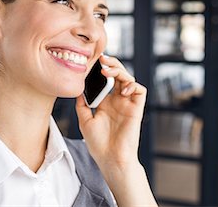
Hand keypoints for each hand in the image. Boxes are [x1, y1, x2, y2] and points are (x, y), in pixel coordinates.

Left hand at [75, 55, 146, 169]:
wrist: (110, 159)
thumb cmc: (98, 144)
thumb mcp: (84, 120)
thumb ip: (82, 104)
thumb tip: (78, 88)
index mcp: (107, 102)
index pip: (107, 79)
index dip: (102, 69)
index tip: (92, 61)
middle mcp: (118, 100)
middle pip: (119, 75)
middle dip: (111, 64)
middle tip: (101, 59)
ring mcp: (128, 103)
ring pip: (129, 78)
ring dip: (120, 71)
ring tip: (107, 71)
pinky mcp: (137, 108)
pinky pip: (139, 90)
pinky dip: (132, 85)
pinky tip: (121, 89)